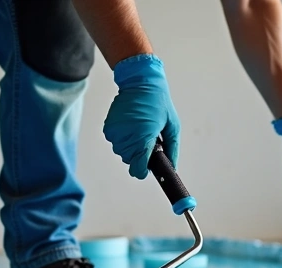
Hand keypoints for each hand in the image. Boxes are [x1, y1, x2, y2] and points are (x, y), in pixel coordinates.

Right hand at [104, 54, 180, 178]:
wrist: (140, 82)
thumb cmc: (157, 102)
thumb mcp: (172, 126)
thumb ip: (172, 149)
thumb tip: (171, 166)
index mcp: (144, 139)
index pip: (138, 170)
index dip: (144, 170)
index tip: (148, 165)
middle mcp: (127, 138)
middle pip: (131, 162)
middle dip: (140, 155)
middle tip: (148, 138)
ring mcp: (116, 133)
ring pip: (122, 152)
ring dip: (131, 146)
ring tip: (140, 128)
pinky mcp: (109, 127)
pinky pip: (116, 142)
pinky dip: (123, 138)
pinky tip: (131, 125)